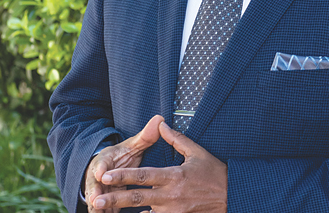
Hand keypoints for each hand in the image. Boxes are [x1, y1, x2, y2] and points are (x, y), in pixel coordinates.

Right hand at [85, 115, 163, 212]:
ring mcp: (97, 191)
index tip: (101, 174)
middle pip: (94, 185)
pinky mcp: (101, 203)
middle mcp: (97, 176)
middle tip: (96, 199)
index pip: (101, 163)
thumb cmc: (121, 157)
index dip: (100, 169)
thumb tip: (160, 119)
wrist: (107, 169)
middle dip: (94, 192)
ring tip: (100, 212)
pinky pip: (101, 210)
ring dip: (98, 207)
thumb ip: (145, 136)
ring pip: (95, 201)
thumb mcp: (132, 146)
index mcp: (104, 160)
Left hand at [91, 120, 227, 212]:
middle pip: (137, 197)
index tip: (105, 175)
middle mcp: (170, 195)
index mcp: (174, 176)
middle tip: (96, 200)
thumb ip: (176, 139)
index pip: (143, 175)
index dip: (123, 176)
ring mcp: (173, 210)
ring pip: (143, 212)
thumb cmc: (214, 173)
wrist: (232, 196)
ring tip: (105, 212)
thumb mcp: (196, 152)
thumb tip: (160, 124)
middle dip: (115, 198)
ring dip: (124, 212)